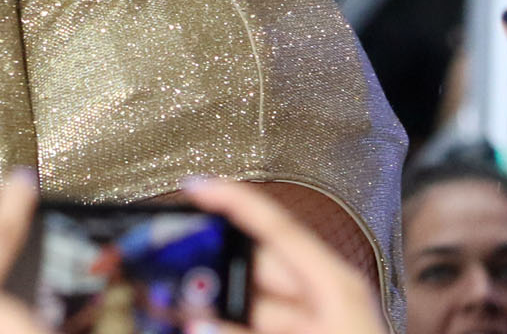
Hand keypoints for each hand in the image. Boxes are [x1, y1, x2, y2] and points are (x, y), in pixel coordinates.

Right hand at [180, 178, 383, 333]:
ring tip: (182, 308)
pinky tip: (210, 327)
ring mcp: (320, 323)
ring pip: (258, 305)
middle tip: (171, 268)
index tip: (196, 187)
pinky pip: (269, 326)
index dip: (235, 202)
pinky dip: (240, 327)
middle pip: (259, 269)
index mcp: (334, 285)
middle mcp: (328, 298)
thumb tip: (199, 324)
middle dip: (216, 268)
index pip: (277, 228)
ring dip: (222, 307)